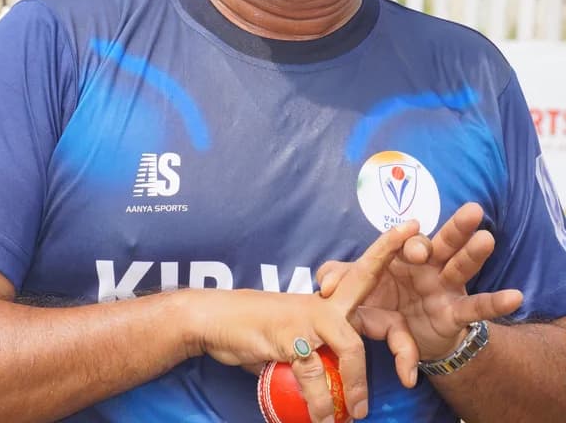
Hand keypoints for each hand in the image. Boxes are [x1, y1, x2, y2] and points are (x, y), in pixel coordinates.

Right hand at [186, 220, 420, 422]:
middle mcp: (322, 302)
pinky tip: (322, 419)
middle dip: (387, 255)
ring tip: (356, 414)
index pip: (362, 272)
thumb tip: (326, 387)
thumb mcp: (293, 340)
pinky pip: (316, 375)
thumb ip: (316, 355)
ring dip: (356, 386)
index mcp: (326, 300)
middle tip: (413, 238)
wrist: (215, 320)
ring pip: (350, 348)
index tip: (410, 226)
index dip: (386, 250)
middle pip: (363, 276)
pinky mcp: (291, 338)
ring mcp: (308, 317)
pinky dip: (322, 403)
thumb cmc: (254, 328)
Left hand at [318, 203, 522, 363]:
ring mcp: (444, 286)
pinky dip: (496, 303)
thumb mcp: (358, 296)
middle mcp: (425, 265)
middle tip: (465, 214)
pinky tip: (516, 296)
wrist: (404, 342)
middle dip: (451, 228)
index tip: (410, 229)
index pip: (400, 242)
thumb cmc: (381, 306)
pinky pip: (478, 307)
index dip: (402, 237)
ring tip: (487, 237)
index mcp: (398, 257)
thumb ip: (343, 284)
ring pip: (461, 264)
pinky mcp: (456, 311)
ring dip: (473, 251)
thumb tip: (324, 285)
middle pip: (440, 241)